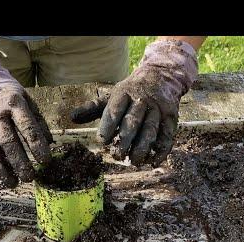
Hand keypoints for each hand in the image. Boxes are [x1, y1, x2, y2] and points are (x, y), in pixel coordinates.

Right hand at [0, 52, 51, 186]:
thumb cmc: (12, 100)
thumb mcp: (29, 102)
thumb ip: (39, 122)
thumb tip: (50, 143)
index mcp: (14, 104)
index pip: (27, 126)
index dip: (37, 145)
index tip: (46, 161)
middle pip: (7, 140)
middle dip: (19, 161)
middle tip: (30, 178)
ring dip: (2, 169)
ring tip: (13, 183)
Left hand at [70, 40, 197, 166]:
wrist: (162, 77)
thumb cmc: (130, 92)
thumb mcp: (111, 96)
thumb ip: (92, 108)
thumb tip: (71, 117)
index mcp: (124, 93)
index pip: (114, 110)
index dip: (107, 126)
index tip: (101, 141)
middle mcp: (142, 100)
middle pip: (133, 122)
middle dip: (125, 140)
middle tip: (117, 156)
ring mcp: (158, 109)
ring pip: (150, 130)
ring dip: (142, 148)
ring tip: (133, 162)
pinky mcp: (171, 118)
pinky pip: (167, 136)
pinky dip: (161, 151)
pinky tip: (152, 162)